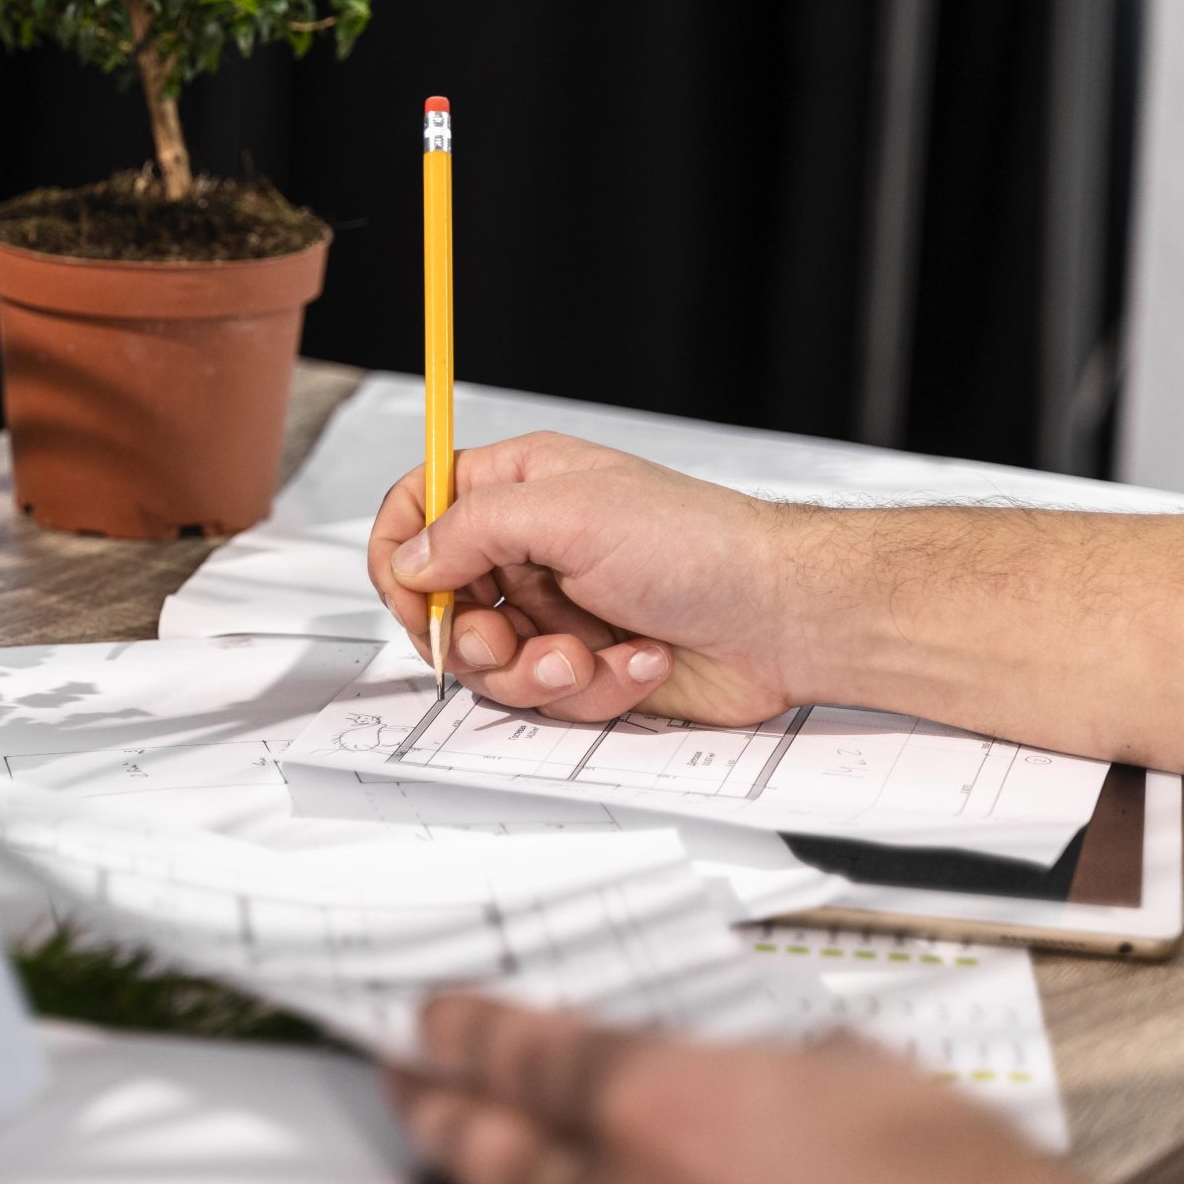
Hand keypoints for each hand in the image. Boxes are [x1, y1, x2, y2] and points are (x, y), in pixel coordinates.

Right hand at [366, 433, 814, 724]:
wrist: (782, 617)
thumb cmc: (698, 544)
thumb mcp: (569, 513)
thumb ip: (471, 528)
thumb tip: (409, 557)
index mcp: (521, 488)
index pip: (420, 506)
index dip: (401, 552)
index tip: (410, 593)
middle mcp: (531, 549)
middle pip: (441, 602)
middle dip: (470, 634)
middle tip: (503, 638)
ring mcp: (556, 611)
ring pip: (490, 663)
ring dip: (535, 670)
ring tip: (584, 655)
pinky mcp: (585, 666)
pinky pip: (545, 696)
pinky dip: (591, 687)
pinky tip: (636, 660)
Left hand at [386, 994, 1088, 1183]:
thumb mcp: (860, 1078)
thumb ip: (757, 1060)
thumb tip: (712, 1059)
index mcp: (671, 1104)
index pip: (525, 1049)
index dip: (467, 1030)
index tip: (437, 1020)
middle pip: (485, 1142)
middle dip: (441, 1106)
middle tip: (412, 1080)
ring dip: (468, 1174)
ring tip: (443, 1148)